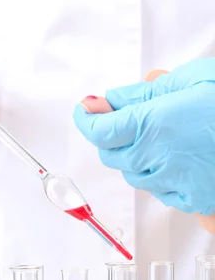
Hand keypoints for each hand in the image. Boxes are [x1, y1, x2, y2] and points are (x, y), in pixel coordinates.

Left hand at [73, 58, 214, 218]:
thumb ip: (147, 92)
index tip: (86, 109)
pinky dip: (159, 175)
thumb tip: (114, 98)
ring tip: (166, 137)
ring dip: (137, 156)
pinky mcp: (191, 200)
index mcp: (153, 125)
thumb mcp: (193, 79)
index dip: (87, 117)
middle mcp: (156, 159)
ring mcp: (173, 183)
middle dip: (112, 136)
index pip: (99, 129)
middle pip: (111, 155)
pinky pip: (159, 191)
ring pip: (134, 174)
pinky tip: (180, 158)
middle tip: (127, 118)